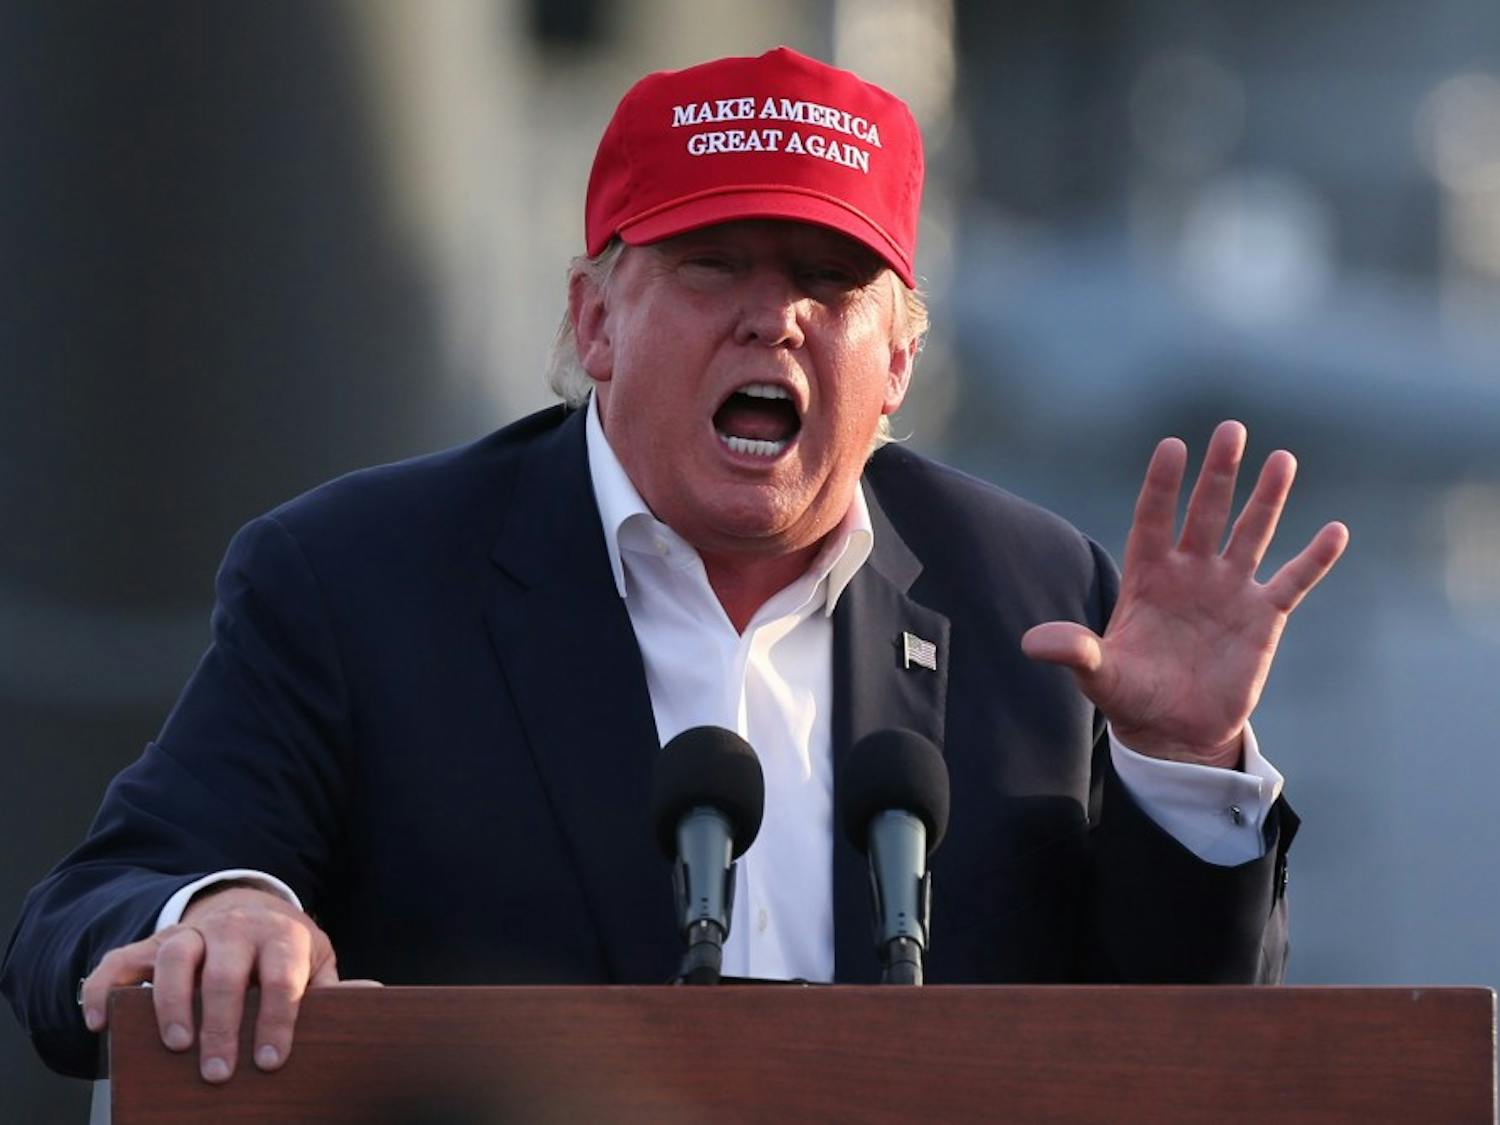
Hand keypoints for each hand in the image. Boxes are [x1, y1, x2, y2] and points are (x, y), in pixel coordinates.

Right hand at [79, 884, 376, 1082]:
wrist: (248, 907)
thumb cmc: (285, 950)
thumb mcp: (316, 960)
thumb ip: (333, 985)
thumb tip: (371, 996)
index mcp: (281, 936)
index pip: (281, 977)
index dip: (277, 1020)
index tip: (271, 1062)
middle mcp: (234, 930)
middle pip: (225, 972)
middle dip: (222, 1024)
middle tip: (219, 1072)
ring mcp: (191, 934)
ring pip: (176, 958)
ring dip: (172, 1002)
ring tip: (175, 1045)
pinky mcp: (152, 943)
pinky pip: (121, 960)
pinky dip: (106, 987)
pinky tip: (100, 1022)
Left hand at [1022, 420, 1347, 767]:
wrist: (1175, 732)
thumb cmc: (1132, 695)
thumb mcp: (1100, 676)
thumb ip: (1074, 652)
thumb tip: (1033, 643)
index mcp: (1148, 577)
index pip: (1153, 520)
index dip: (1162, 486)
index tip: (1172, 447)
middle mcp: (1190, 574)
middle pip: (1205, 513)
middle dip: (1218, 474)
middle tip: (1231, 429)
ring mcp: (1228, 591)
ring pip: (1251, 533)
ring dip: (1267, 499)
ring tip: (1282, 459)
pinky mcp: (1262, 618)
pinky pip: (1292, 581)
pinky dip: (1314, 559)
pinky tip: (1335, 530)